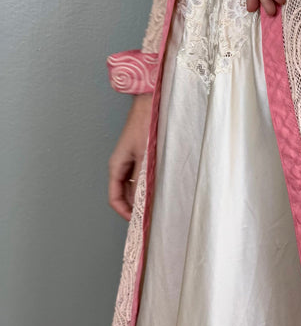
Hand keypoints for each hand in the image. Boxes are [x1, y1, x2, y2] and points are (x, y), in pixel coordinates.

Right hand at [108, 93, 151, 219]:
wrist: (150, 103)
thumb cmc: (145, 124)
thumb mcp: (145, 154)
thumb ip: (143, 177)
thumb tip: (144, 200)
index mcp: (116, 166)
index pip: (115, 198)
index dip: (125, 213)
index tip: (138, 223)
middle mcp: (121, 165)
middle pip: (125, 194)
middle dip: (136, 207)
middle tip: (151, 218)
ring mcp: (131, 160)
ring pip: (134, 186)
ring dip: (144, 196)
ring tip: (158, 206)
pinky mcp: (141, 155)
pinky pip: (142, 177)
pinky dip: (149, 185)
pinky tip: (161, 188)